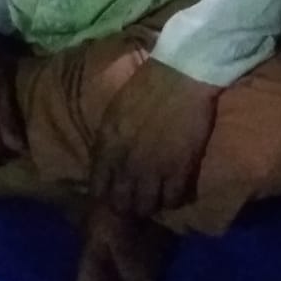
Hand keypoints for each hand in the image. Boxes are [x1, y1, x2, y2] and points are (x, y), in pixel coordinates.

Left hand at [90, 58, 220, 217]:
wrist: (182, 74)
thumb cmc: (148, 85)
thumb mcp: (115, 111)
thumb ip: (108, 142)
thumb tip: (107, 165)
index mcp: (107, 147)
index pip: (98, 189)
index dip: (106, 195)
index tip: (115, 193)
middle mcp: (126, 164)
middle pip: (122, 204)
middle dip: (128, 205)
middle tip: (138, 198)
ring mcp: (154, 170)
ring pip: (147, 207)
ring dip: (151, 204)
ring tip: (158, 196)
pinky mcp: (180, 169)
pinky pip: (174, 199)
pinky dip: (174, 199)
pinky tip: (176, 190)